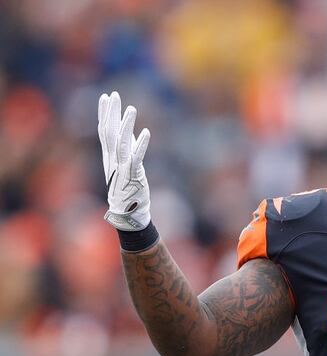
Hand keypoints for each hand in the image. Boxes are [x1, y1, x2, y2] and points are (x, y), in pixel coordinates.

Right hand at [98, 91, 150, 230]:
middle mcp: (113, 160)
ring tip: (131, 108)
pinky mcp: (133, 175)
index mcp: (110, 157)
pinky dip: (140, 145)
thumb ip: (127, 147)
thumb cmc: (128, 189)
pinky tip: (145, 132)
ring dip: (126, 125)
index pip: (104, 130)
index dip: (104, 113)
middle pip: (109, 132)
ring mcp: (122, 167)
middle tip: (112, 95)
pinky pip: (136, 157)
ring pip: (121, 142)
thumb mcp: (126, 165)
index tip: (105, 97)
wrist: (127, 214)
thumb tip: (130, 132)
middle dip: (110, 113)